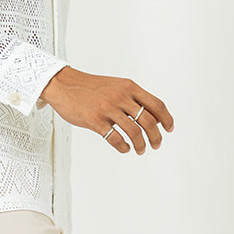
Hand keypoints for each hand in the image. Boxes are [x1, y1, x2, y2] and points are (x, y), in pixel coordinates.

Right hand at [39, 65, 173, 153]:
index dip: (166, 119)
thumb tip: (152, 116)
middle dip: (156, 137)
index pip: (156, 104)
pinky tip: (124, 148)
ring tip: (140, 149)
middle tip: (156, 144)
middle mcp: (121, 97)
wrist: (64, 84)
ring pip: (134, 132)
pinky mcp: (95, 121)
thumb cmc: (90, 87)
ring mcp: (108, 109)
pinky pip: (115, 139)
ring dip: (141, 145)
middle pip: (148, 121)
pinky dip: (123, 147)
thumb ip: (132, 98)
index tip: (169, 129)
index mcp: (129, 87)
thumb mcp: (116, 86)